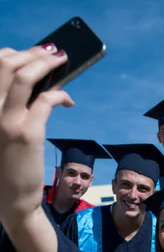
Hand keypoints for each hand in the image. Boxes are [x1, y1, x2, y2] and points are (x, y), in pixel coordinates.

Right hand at [0, 44, 73, 226]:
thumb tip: (34, 81)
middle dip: (32, 53)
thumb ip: (9, 106)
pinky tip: (68, 100)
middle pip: (5, 63)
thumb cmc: (7, 164)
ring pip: (24, 76)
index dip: (12, 54)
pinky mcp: (26, 133)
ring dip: (46, 64)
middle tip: (52, 54)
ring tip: (62, 62)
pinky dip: (61, 94)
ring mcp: (5, 120)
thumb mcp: (1, 129)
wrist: (10, 198)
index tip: (31, 54)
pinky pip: (46, 101)